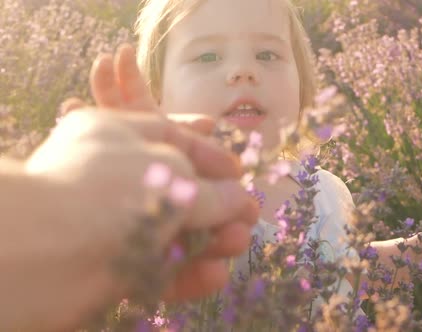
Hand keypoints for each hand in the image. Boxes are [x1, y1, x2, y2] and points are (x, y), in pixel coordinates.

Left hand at [26, 107, 257, 330]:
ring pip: (170, 232)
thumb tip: (243, 200)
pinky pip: (156, 267)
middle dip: (217, 205)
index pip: (172, 136)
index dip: (210, 154)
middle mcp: (112, 177)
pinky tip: (213, 275)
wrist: (46, 255)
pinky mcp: (108, 267)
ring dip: (209, 240)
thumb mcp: (175, 177)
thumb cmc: (115, 192)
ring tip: (237, 246)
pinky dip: (186, 273)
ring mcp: (109, 223)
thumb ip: (215, 191)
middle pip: (176, 190)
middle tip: (249, 219)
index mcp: (116, 134)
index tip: (239, 171)